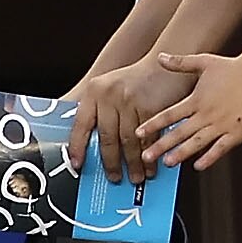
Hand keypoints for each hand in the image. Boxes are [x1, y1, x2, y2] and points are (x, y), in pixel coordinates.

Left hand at [66, 58, 189, 183]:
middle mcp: (109, 96)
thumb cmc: (133, 81)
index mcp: (94, 92)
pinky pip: (147, 137)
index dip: (78, 148)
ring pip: (128, 141)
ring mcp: (130, 100)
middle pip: (107, 138)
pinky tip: (150, 164)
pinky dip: (149, 154)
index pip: (80, 125)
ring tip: (135, 176)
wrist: (164, 63)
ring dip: (133, 163)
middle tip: (114, 178)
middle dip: (111, 163)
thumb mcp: (107, 88)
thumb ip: (94, 111)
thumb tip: (82, 143)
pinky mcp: (150, 106)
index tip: (77, 165)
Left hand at [136, 49, 241, 169]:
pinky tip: (198, 166)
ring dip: (181, 154)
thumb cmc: (233, 67)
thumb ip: (180, 63)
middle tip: (145, 157)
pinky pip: (220, 148)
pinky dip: (209, 157)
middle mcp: (206, 114)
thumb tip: (160, 57)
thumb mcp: (203, 62)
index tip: (138, 133)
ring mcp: (221, 124)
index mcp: (196, 100)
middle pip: (179, 133)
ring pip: (197, 142)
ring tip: (168, 162)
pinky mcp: (236, 131)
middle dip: (160, 146)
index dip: (152, 125)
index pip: (169, 115)